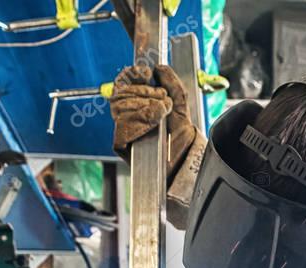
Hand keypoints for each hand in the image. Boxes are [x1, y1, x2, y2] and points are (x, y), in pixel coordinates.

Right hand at [109, 64, 200, 181]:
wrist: (185, 162)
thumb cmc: (181, 139)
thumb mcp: (181, 109)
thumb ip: (174, 87)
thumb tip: (160, 67)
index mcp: (138, 103)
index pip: (124, 83)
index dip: (131, 75)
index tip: (146, 73)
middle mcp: (128, 115)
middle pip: (120, 94)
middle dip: (144, 93)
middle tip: (162, 99)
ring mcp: (124, 130)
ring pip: (120, 109)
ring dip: (144, 107)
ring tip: (161, 113)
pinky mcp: (122, 145)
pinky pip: (121, 129)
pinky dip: (138, 122)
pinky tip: (152, 122)